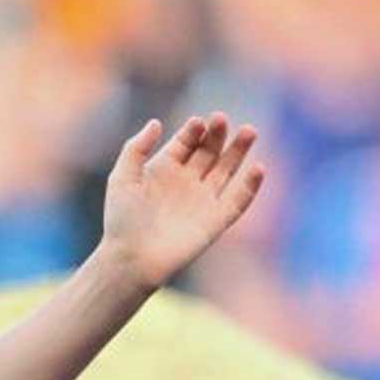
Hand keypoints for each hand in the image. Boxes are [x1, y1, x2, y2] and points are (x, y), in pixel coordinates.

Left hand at [100, 113, 263, 290]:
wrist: (130, 259)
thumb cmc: (121, 221)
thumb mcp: (122, 179)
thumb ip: (135, 149)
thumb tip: (156, 122)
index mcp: (164, 169)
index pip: (187, 141)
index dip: (194, 130)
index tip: (198, 123)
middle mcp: (187, 181)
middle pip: (209, 151)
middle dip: (217, 134)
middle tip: (222, 119)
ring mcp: (203, 200)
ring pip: (227, 169)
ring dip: (239, 150)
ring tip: (249, 131)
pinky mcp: (215, 221)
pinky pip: (238, 201)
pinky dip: (250, 186)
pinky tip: (258, 168)